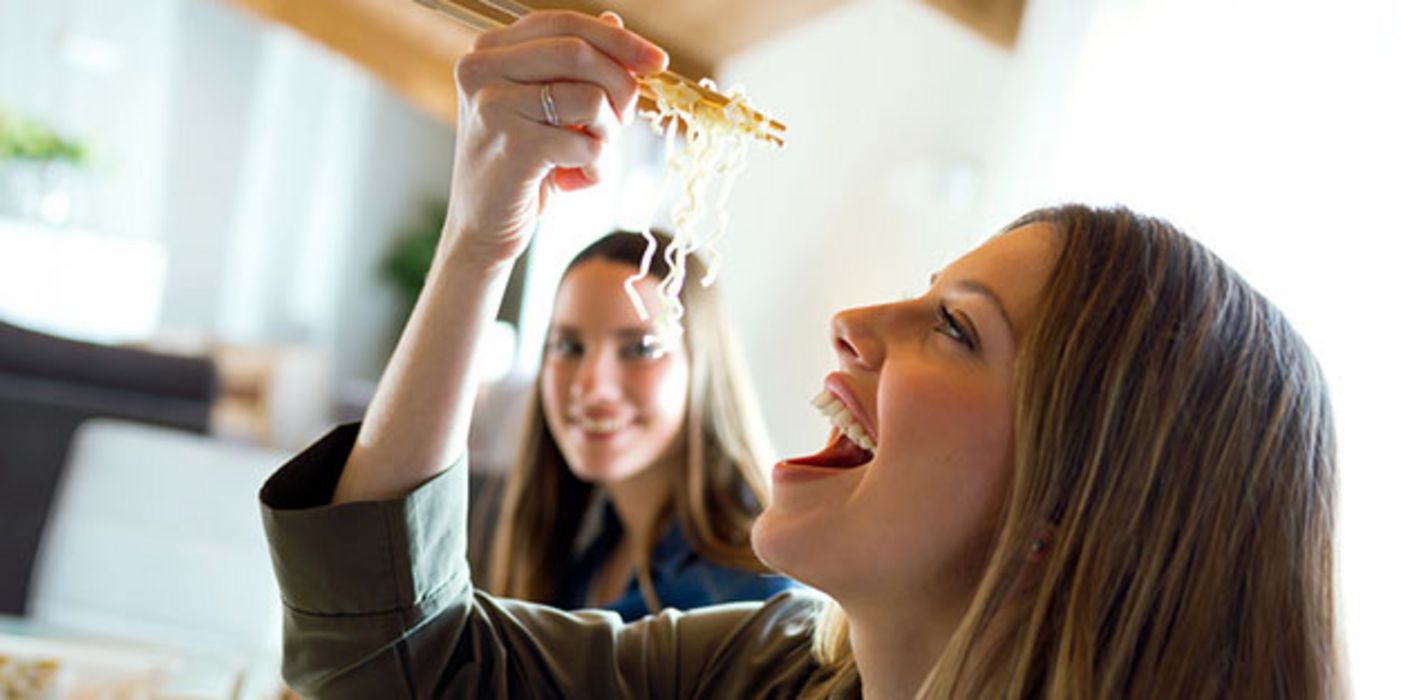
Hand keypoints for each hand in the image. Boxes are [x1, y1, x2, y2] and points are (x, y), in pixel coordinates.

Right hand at [437, 11, 667, 269]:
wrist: (483, 229)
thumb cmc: (521, 166)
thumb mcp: (547, 108)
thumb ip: (573, 66)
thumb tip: (616, 21)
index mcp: (489, 51)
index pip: (565, 24)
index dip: (619, 40)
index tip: (658, 62)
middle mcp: (481, 70)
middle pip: (581, 53)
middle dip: (620, 88)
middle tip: (622, 122)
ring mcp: (492, 107)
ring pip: (590, 99)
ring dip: (608, 134)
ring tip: (589, 156)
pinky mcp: (512, 147)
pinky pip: (587, 146)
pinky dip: (597, 168)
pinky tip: (574, 182)